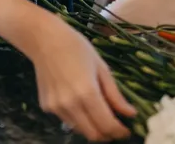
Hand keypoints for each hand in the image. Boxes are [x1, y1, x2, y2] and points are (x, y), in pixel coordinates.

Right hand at [25, 13, 135, 140]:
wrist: (44, 39)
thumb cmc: (76, 47)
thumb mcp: (101, 66)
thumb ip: (114, 94)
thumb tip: (131, 114)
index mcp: (87, 92)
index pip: (107, 125)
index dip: (120, 132)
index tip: (127, 130)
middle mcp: (71, 105)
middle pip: (93, 135)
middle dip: (107, 134)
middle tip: (114, 125)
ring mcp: (56, 108)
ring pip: (80, 130)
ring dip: (92, 127)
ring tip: (97, 111)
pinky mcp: (46, 107)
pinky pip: (67, 120)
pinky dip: (77, 117)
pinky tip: (77, 100)